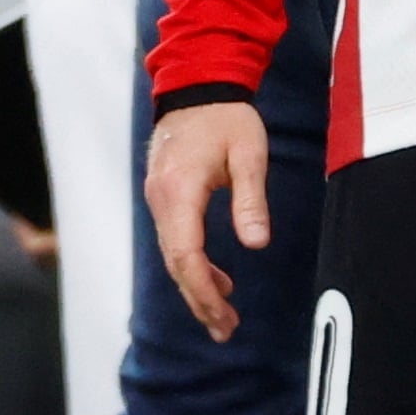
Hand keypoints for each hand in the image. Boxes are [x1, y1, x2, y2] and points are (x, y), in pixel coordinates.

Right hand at [144, 99, 269, 342]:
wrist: (197, 83)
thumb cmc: (227, 116)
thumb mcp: (248, 153)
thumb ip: (251, 199)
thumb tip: (257, 244)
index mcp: (179, 190)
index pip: (185, 255)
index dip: (203, 291)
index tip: (225, 317)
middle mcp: (161, 199)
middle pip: (175, 263)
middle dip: (200, 301)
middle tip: (227, 331)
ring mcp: (158, 198)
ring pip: (173, 255)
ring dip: (196, 288)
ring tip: (224, 318)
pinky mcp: (163, 196)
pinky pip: (174, 241)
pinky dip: (192, 266)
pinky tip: (217, 281)